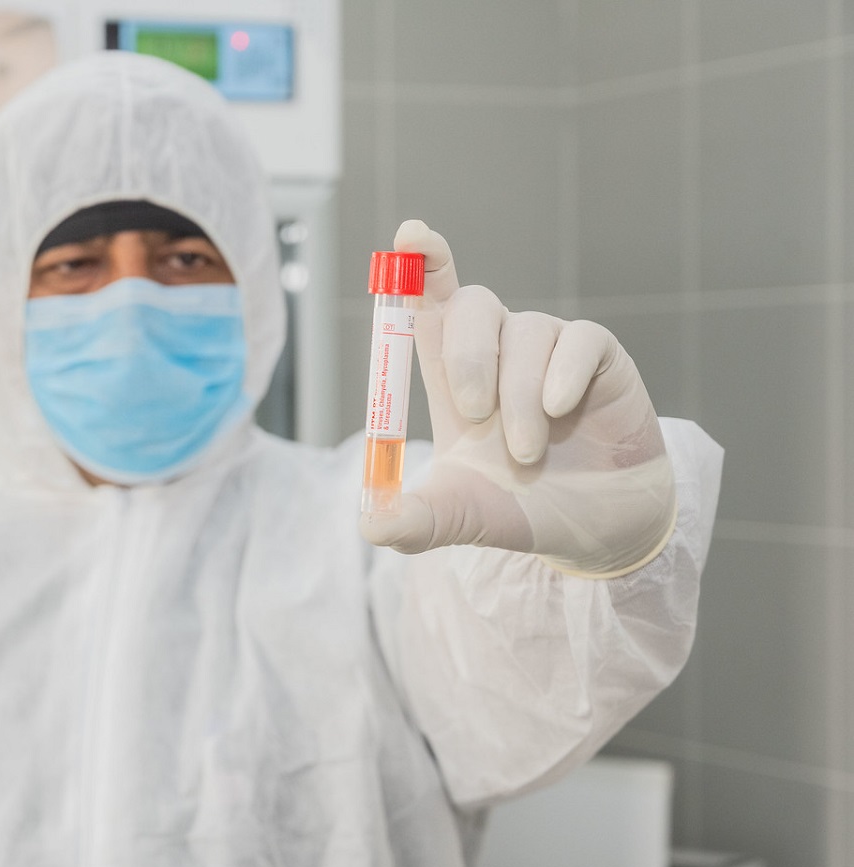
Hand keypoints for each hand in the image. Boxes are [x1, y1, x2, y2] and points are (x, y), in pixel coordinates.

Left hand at [359, 220, 675, 578]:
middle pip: (471, 304)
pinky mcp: (598, 357)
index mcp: (451, 375)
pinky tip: (558, 411)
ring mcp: (548, 349)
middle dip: (466, 355)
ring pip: (525, 332)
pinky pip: (577, 340)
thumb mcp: (459, 517)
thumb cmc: (520, 507)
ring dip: (518, 396)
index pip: (429, 302)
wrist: (597, 528)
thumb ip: (415, 521)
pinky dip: (561, 375)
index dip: (420, 265)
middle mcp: (498, 351)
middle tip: (474, 415)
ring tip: (526, 453)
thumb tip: (370, 525)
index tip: (410, 235)